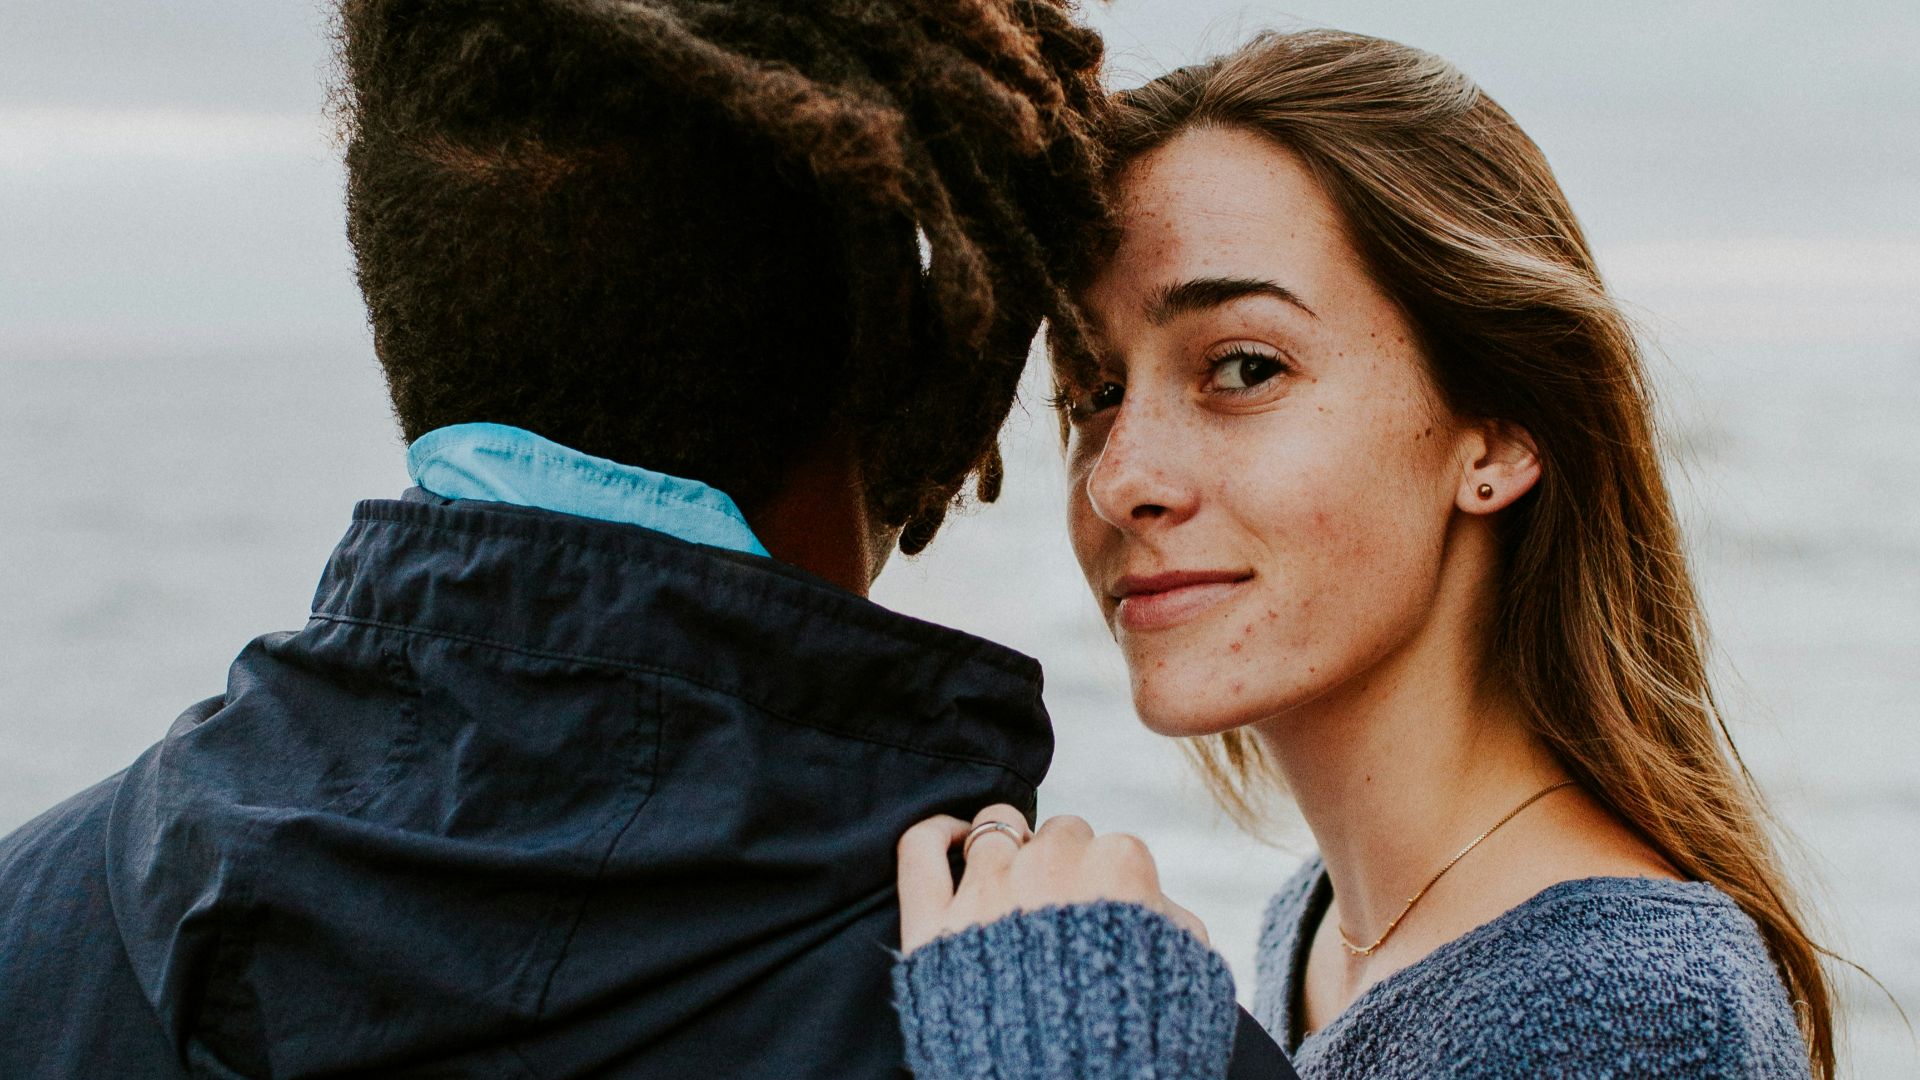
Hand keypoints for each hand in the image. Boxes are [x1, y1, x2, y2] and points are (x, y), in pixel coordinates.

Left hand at [896, 802, 1209, 953]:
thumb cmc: (1137, 1044)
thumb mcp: (1191, 981)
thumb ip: (1177, 925)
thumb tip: (1157, 904)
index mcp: (1118, 868)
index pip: (1112, 848)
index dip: (1108, 883)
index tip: (1105, 914)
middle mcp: (1051, 865)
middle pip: (1056, 835)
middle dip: (1061, 865)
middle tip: (1062, 911)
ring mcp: (987, 890)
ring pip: (994, 828)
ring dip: (1006, 848)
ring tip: (1011, 880)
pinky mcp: (934, 924)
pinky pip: (920, 846)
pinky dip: (935, 834)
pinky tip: (953, 840)